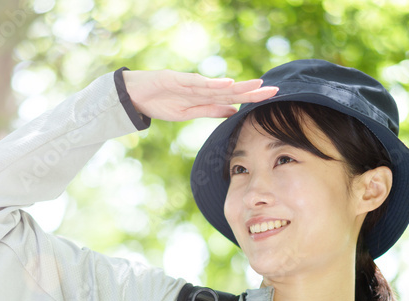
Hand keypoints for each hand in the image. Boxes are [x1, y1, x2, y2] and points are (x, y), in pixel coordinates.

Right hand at [122, 69, 277, 121]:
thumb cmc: (160, 103)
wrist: (134, 95)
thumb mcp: (188, 113)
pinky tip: (227, 84)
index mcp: (204, 97)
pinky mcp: (177, 79)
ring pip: (218, 86)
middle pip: (231, 90)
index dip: (250, 97)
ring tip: (256, 85)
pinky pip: (197, 83)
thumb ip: (209, 111)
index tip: (270, 97)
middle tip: (274, 90)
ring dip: (237, 86)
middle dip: (252, 90)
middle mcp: (201, 88)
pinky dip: (212, 84)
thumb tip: (233, 112)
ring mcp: (190, 83)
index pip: (232, 98)